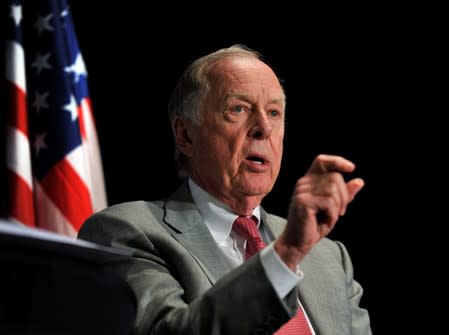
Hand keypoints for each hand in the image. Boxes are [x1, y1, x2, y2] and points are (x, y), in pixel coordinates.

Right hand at [274, 154, 363, 270]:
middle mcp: (303, 183)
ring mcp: (301, 191)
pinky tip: (326, 221)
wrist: (297, 243)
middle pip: (334, 177)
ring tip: (331, 217)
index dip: (337, 161)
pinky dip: (332, 214)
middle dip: (344, 195)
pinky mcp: (303, 201)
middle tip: (341, 212)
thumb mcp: (334, 208)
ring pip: (333, 189)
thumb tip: (360, 181)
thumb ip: (344, 194)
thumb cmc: (314, 225)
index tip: (351, 168)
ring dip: (338, 206)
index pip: (321, 161)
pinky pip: (329, 202)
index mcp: (308, 181)